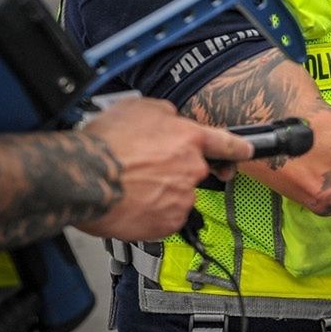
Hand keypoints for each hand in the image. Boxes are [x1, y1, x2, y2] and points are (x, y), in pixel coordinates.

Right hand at [76, 97, 252, 240]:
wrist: (84, 177)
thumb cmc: (105, 142)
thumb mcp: (140, 108)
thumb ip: (167, 115)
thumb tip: (173, 121)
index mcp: (190, 138)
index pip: (226, 142)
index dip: (238, 147)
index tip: (246, 151)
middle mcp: (193, 168)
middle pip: (193, 171)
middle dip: (173, 172)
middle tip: (145, 170)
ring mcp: (183, 197)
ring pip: (177, 196)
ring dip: (160, 194)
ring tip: (131, 187)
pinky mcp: (168, 222)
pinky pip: (165, 218)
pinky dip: (151, 214)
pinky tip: (131, 204)